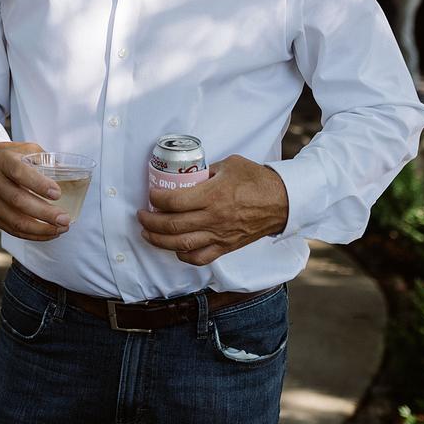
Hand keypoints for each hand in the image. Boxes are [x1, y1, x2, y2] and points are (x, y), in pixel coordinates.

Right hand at [0, 142, 70, 240]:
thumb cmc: (10, 157)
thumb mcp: (25, 149)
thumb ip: (46, 161)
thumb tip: (71, 175)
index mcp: (2, 161)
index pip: (19, 173)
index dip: (39, 185)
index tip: (57, 193)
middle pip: (18, 201)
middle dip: (45, 213)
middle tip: (65, 219)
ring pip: (15, 220)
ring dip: (41, 229)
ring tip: (61, 229)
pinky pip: (12, 229)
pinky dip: (32, 235)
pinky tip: (48, 233)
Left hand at [136, 156, 288, 265]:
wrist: (282, 202)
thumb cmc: (257, 180)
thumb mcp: (229, 165)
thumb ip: (206, 171)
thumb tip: (188, 174)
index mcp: (213, 196)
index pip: (174, 202)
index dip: (156, 199)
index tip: (151, 194)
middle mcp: (214, 218)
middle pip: (173, 226)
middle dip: (150, 222)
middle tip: (141, 215)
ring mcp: (220, 235)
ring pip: (182, 245)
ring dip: (159, 241)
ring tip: (147, 233)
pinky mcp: (227, 247)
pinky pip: (200, 258)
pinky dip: (183, 256)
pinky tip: (174, 248)